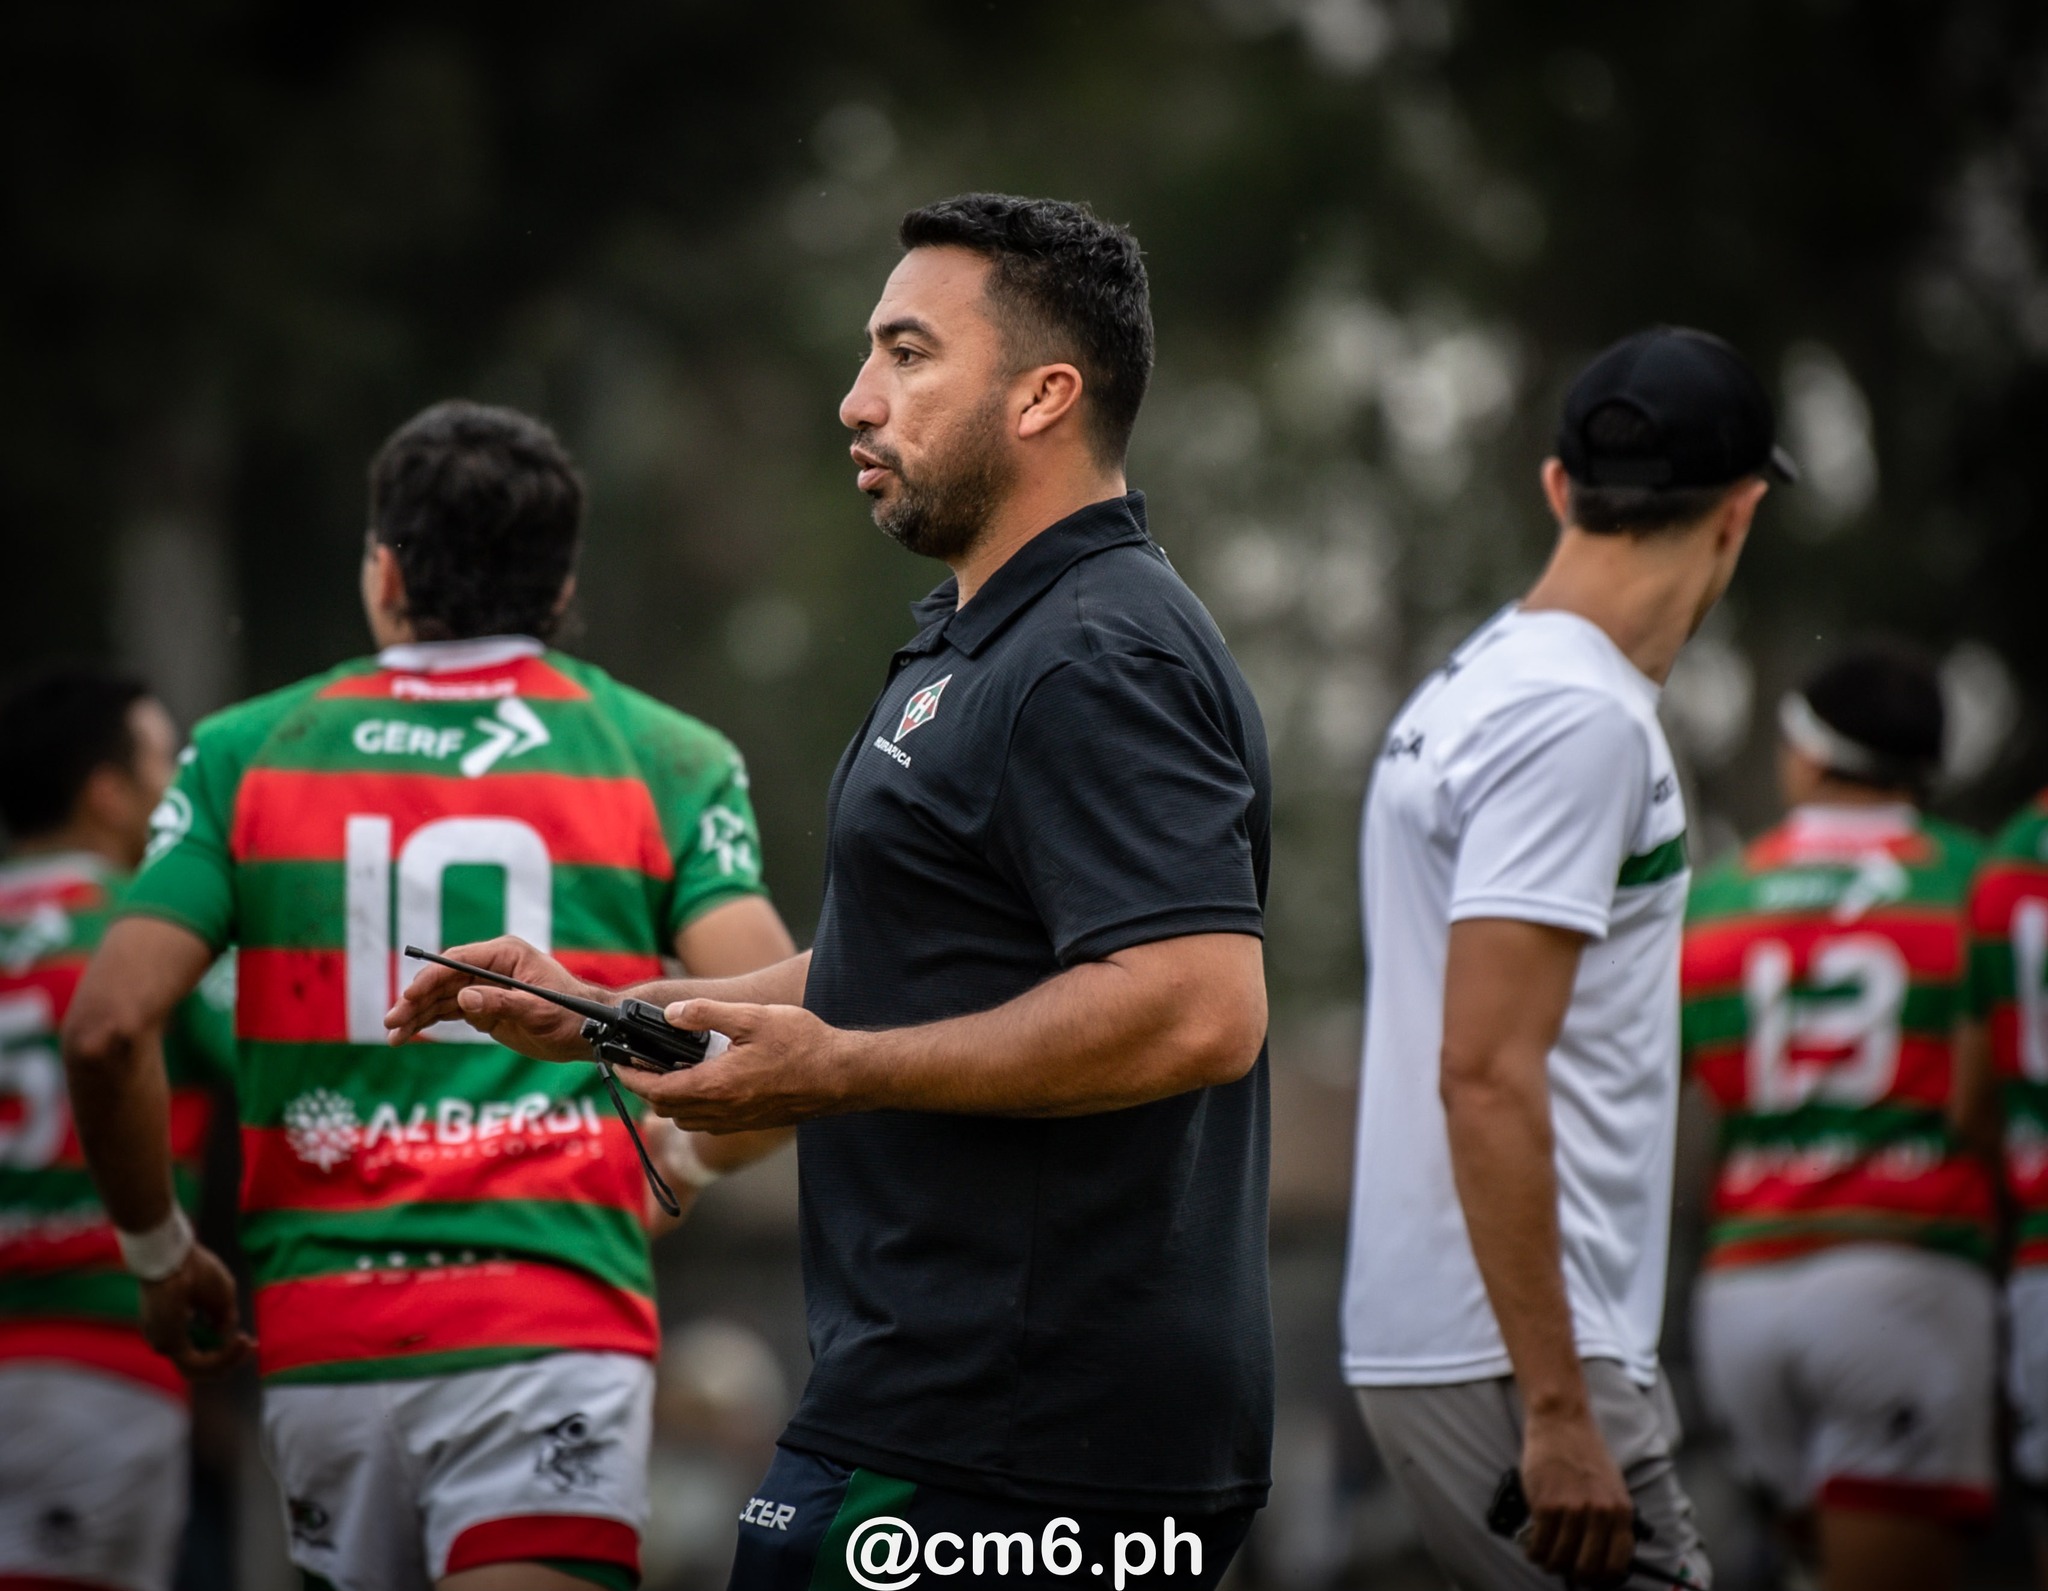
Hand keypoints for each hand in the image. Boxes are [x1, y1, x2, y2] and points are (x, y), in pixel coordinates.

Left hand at [139, 1243, 254, 1376]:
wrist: (175, 1256)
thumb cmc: (195, 1268)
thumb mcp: (221, 1295)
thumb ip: (223, 1318)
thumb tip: (226, 1336)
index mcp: (173, 1325)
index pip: (199, 1349)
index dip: (225, 1350)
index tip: (248, 1341)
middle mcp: (165, 1338)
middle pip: (199, 1366)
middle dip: (229, 1361)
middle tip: (250, 1348)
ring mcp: (165, 1343)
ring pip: (200, 1370)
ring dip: (229, 1361)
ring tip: (246, 1343)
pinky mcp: (169, 1345)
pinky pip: (199, 1363)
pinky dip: (223, 1356)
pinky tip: (239, 1341)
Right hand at [383, 936, 598, 1060]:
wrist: (586, 1032)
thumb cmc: (570, 1015)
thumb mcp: (538, 1011)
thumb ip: (501, 1003)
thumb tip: (463, 998)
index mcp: (506, 955)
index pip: (458, 961)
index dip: (432, 978)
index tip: (410, 995)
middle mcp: (491, 967)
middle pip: (443, 980)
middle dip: (415, 1000)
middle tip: (392, 1021)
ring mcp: (484, 986)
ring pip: (441, 998)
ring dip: (416, 1014)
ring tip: (392, 1034)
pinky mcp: (483, 1007)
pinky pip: (449, 1011)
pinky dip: (427, 1022)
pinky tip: (406, 1034)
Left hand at [611, 1000, 858, 1131]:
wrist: (842, 1075)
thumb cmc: (802, 1044)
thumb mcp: (752, 1017)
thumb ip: (707, 1014)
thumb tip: (671, 1014)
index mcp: (714, 1085)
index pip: (655, 1087)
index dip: (631, 1075)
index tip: (618, 1062)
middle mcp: (720, 1111)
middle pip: (665, 1107)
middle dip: (646, 1086)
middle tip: (641, 1062)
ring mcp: (736, 1121)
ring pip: (685, 1119)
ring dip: (670, 1099)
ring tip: (671, 1071)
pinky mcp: (751, 1122)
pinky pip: (708, 1122)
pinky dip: (694, 1106)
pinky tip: (706, 1083)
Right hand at [1518, 1403, 1634, 1585]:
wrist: (1562, 1421)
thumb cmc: (1585, 1451)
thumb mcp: (1612, 1486)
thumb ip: (1610, 1518)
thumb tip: (1602, 1553)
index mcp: (1620, 1511)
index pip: (1617, 1564)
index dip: (1601, 1578)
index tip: (1591, 1578)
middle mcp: (1599, 1514)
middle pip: (1587, 1567)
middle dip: (1574, 1574)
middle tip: (1565, 1568)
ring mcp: (1572, 1510)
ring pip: (1560, 1558)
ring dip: (1550, 1563)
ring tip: (1544, 1558)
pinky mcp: (1546, 1504)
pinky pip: (1539, 1543)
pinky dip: (1534, 1551)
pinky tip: (1532, 1548)